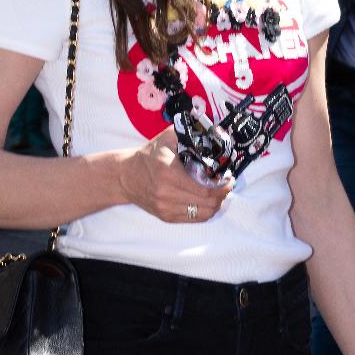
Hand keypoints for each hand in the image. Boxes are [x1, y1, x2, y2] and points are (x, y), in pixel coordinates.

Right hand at [116, 127, 231, 222]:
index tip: (229, 177)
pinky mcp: (165, 216)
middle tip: (227, 184)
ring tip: (219, 193)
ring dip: (217, 203)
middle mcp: (166, 193)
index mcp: (168, 172)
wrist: (125, 176)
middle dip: (223, 193)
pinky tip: (208, 201)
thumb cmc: (149, 155)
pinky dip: (206, 211)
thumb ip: (191, 135)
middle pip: (208, 202)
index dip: (222, 185)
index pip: (205, 188)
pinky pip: (194, 219)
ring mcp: (165, 207)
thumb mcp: (168, 138)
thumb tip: (216, 135)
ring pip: (204, 213)